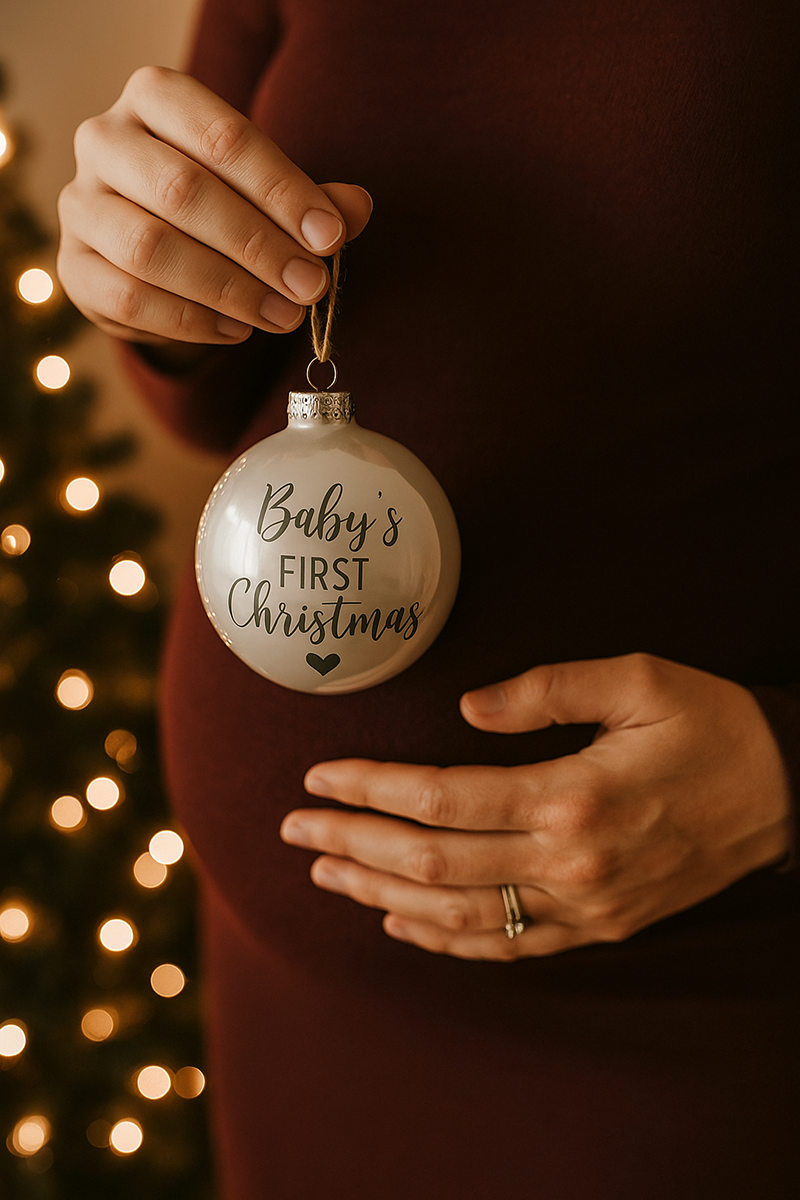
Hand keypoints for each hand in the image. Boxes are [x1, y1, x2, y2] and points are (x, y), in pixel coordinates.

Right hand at [57, 66, 371, 352]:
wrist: (152, 247)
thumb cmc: (220, 204)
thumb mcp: (268, 192)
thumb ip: (312, 200)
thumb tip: (356, 209)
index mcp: (156, 99)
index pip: (221, 135)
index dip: (281, 188)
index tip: (330, 236)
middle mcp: (104, 140)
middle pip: (182, 190)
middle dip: (258, 245)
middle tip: (311, 287)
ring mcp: (80, 205)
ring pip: (150, 249)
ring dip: (229, 289)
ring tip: (282, 315)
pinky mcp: (73, 268)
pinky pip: (130, 299)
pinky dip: (192, 321)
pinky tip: (237, 330)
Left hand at [281, 654, 790, 959]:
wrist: (787, 791)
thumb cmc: (710, 724)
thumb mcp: (637, 678)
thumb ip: (546, 688)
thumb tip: (467, 706)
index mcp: (572, 795)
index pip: (441, 797)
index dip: (370, 787)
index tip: (318, 776)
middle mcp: (570, 863)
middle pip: (433, 863)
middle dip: (353, 843)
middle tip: (296, 827)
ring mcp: (583, 905)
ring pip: (458, 915)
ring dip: (382, 894)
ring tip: (326, 871)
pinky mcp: (599, 926)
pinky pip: (509, 946)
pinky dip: (445, 940)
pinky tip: (401, 923)